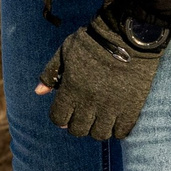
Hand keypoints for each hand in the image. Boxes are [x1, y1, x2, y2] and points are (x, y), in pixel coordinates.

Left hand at [37, 7, 166, 140]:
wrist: (126, 35)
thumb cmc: (92, 42)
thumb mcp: (64, 52)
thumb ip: (50, 73)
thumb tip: (39, 92)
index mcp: (71, 89)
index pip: (58, 118)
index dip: (59, 117)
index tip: (66, 112)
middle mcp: (89, 102)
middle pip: (77, 130)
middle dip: (77, 125)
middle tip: (83, 115)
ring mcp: (111, 106)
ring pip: (99, 134)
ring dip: (96, 129)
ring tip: (100, 119)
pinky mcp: (131, 107)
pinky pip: (122, 132)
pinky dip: (117, 131)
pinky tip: (116, 120)